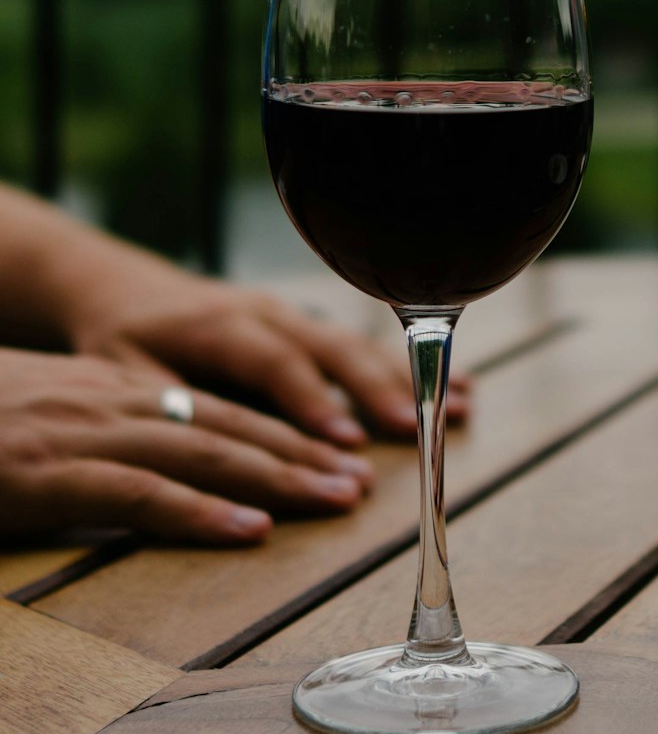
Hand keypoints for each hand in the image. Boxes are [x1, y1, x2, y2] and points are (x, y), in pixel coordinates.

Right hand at [0, 348, 376, 543]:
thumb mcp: (59, 411)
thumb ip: (119, 430)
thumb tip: (179, 459)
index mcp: (122, 388)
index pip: (225, 407)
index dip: (287, 431)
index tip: (338, 455)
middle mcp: (117, 400)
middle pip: (231, 426)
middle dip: (302, 454)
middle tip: (358, 484)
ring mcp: (84, 432)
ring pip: (203, 453)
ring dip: (276, 479)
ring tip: (332, 501)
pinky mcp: (47, 470)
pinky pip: (138, 493)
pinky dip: (198, 512)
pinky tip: (247, 530)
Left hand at [66, 265, 470, 448]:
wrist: (129, 290)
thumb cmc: (121, 339)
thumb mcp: (121, 373)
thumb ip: (170, 403)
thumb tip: (214, 443)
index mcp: (219, 323)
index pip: (273, 362)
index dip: (312, 400)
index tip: (347, 442)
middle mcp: (267, 312)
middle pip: (332, 347)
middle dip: (378, 390)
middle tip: (416, 430)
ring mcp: (293, 313)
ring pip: (359, 343)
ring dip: (408, 377)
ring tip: (461, 405)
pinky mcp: (307, 323)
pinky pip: (362, 344)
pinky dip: (408, 366)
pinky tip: (459, 384)